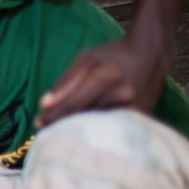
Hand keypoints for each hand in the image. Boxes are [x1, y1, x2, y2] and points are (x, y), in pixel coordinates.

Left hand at [37, 37, 166, 126]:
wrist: (150, 54)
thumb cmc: (112, 56)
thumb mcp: (85, 60)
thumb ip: (64, 82)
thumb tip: (43, 105)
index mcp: (105, 77)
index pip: (72, 104)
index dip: (53, 116)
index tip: (38, 123)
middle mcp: (122, 94)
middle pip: (84, 117)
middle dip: (62, 125)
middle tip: (45, 132)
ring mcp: (134, 107)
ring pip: (98, 126)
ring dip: (78, 131)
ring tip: (61, 135)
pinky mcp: (141, 116)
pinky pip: (113, 128)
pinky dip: (97, 131)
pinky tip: (85, 133)